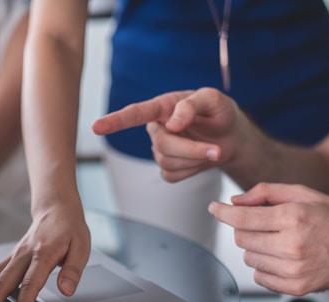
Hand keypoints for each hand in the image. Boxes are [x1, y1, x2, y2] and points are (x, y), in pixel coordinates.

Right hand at [0, 202, 90, 301]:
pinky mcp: (12, 257)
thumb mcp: (82, 247)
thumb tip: (66, 290)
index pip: (30, 282)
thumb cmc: (70, 229)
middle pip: (4, 281)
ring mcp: (16, 255)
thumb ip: (73, 270)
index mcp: (44, 253)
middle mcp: (25, 254)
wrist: (56, 208)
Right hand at [92, 88, 246, 182]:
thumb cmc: (220, 113)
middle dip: (191, 150)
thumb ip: (192, 105)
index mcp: (163, 107)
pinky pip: (173, 175)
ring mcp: (160, 150)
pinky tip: (200, 160)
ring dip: (195, 159)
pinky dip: (192, 170)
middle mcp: (157, 128)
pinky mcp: (168, 168)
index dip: (115, 121)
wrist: (231, 137)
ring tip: (213, 149)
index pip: (135, 114)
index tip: (96, 127)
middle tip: (216, 150)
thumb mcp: (214, 100)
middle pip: (162, 145)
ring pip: (168, 162)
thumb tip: (173, 123)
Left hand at [208, 182, 328, 294]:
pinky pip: (259, 277)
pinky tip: (282, 257)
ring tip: (278, 240)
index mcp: (293, 218)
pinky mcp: (295, 288)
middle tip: (263, 224)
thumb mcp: (304, 194)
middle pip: (241, 238)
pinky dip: (264, 266)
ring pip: (248, 258)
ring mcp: (293, 270)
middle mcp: (292, 245)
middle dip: (245, 228)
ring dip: (255, 247)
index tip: (214, 208)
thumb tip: (235, 201)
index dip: (223, 212)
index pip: (242, 218)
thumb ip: (266, 192)